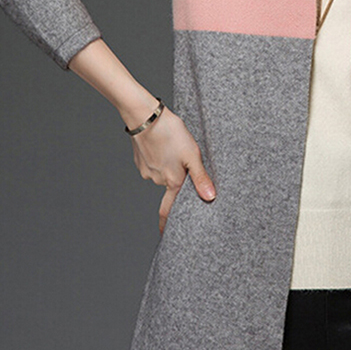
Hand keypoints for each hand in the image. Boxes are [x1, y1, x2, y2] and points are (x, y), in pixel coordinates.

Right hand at [129, 107, 215, 233]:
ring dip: (169, 167)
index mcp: (173, 181)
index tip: (166, 233)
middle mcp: (158, 180)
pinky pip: (153, 165)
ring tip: (176, 150)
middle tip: (181, 167)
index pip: (168, 209)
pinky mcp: (140, 160)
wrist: (145, 116)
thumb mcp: (192, 155)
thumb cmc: (171, 133)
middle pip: (169, 188)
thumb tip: (210, 198)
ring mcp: (147, 171)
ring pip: (162, 174)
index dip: (167, 222)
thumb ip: (201, 177)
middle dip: (176, 183)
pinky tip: (165, 146)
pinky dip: (160, 159)